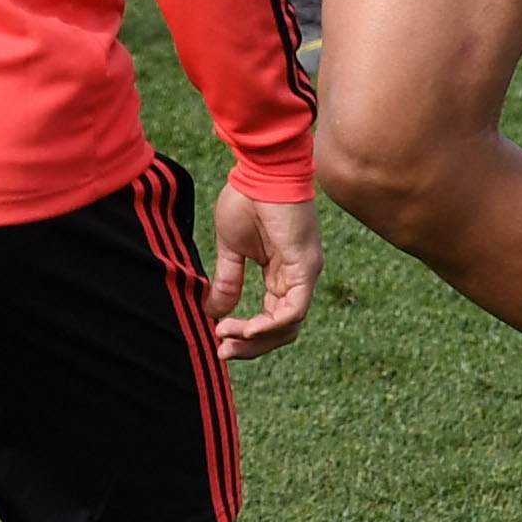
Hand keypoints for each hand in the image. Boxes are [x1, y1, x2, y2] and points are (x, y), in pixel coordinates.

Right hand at [208, 179, 320, 361]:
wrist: (260, 169)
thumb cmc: (247, 198)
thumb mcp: (231, 248)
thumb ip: (228, 281)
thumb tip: (214, 313)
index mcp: (282, 274)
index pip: (272, 319)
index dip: (246, 336)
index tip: (217, 339)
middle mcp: (298, 278)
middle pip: (282, 330)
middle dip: (250, 346)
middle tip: (222, 352)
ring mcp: (305, 273)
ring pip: (289, 326)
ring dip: (256, 339)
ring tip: (226, 337)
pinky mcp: (306, 267)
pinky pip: (294, 309)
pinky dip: (269, 325)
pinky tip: (244, 327)